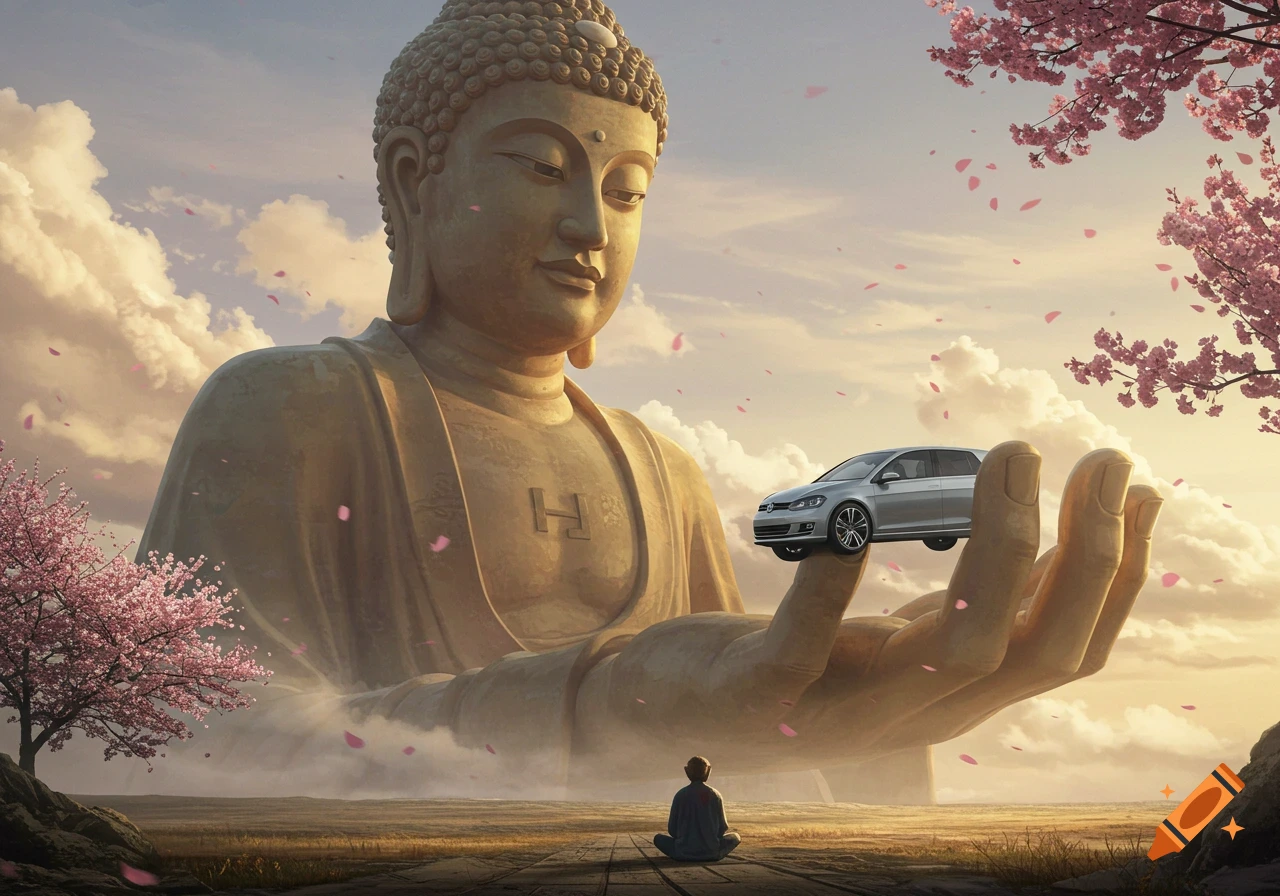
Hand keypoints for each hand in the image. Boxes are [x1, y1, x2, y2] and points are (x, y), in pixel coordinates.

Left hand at [575, 441, 1161, 776]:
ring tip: (1009, 461)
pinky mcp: (762, 694)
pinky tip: (854, 521)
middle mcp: (913, 711)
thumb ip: (954, 612)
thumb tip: (1027, 539)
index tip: (1138, 490)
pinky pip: (808, 642)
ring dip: (996, 551)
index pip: (1065, 650)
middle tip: (1096, 458)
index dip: (1115, 576)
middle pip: (1032, 648)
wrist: (669, 716)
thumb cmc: (793, 664)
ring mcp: (838, 710)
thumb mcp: (889, 642)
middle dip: (1084, 554)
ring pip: (952, 650)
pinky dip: (836, 583)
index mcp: (950, 694)